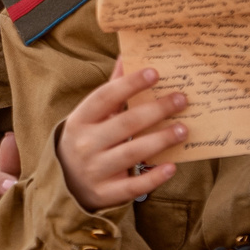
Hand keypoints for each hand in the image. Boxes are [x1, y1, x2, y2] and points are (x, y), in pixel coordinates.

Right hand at [58, 61, 185, 212]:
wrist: (64, 185)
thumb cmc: (85, 141)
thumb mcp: (90, 117)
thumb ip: (111, 91)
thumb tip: (126, 56)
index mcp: (80, 120)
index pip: (105, 97)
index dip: (129, 84)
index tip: (155, 73)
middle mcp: (85, 144)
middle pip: (125, 124)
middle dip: (156, 110)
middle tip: (182, 100)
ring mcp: (95, 170)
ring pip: (132, 153)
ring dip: (160, 140)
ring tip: (184, 129)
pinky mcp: (106, 193)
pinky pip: (133, 185)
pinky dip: (153, 177)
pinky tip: (172, 166)